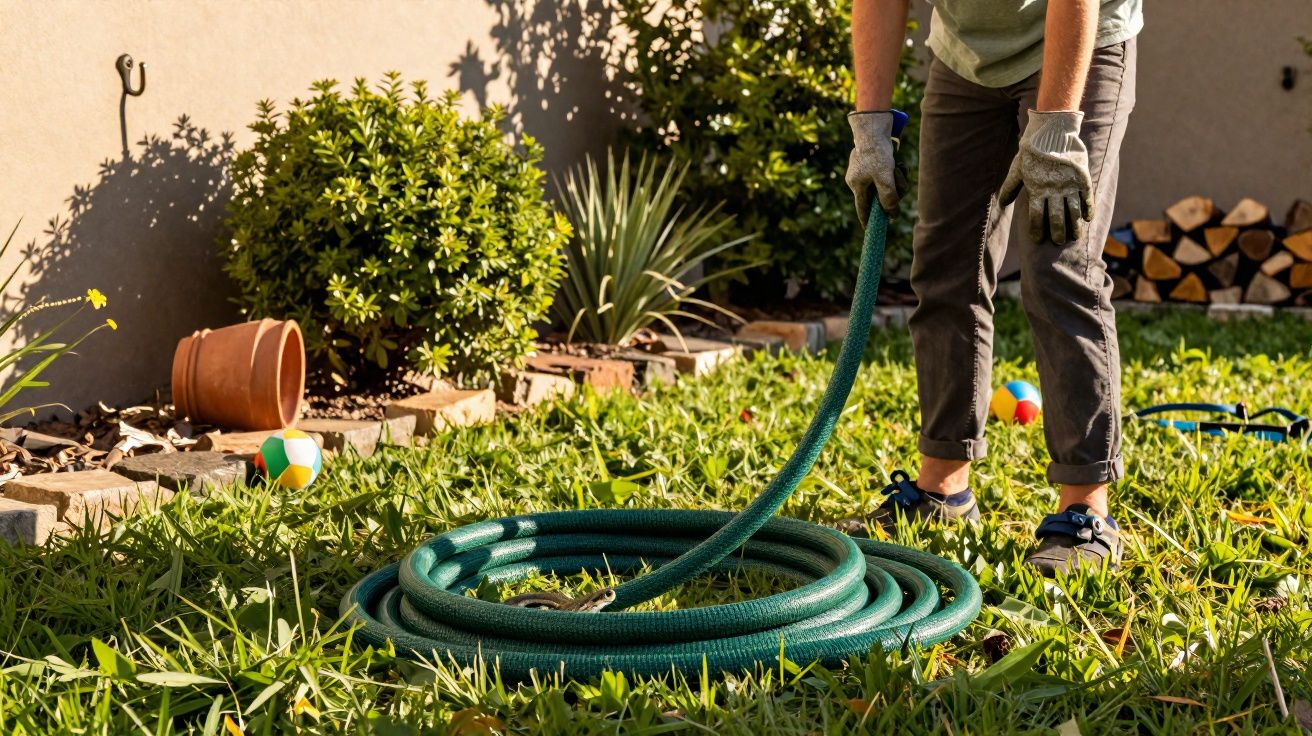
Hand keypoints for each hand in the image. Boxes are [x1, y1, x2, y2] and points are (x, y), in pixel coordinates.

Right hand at [845, 111, 907, 227]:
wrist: (873, 128)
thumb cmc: (877, 153)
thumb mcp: (885, 178)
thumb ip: (888, 198)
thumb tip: (891, 214)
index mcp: (856, 186)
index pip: (862, 208)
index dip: (867, 220)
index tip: (869, 230)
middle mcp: (858, 180)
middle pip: (878, 196)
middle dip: (892, 192)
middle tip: (900, 185)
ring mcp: (865, 171)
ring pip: (885, 184)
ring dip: (896, 180)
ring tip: (899, 168)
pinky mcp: (873, 163)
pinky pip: (886, 174)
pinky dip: (895, 172)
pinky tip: (898, 164)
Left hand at [998, 110, 1093, 245]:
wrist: (1052, 131)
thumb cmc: (1032, 151)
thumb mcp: (1018, 168)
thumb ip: (1010, 187)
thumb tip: (1002, 204)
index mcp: (1037, 190)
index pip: (1036, 216)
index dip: (1037, 229)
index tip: (1038, 239)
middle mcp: (1054, 190)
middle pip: (1056, 217)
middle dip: (1057, 231)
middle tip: (1059, 241)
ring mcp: (1069, 185)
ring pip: (1073, 211)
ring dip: (1074, 225)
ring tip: (1075, 236)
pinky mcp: (1082, 178)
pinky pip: (1086, 197)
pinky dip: (1087, 209)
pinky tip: (1087, 218)